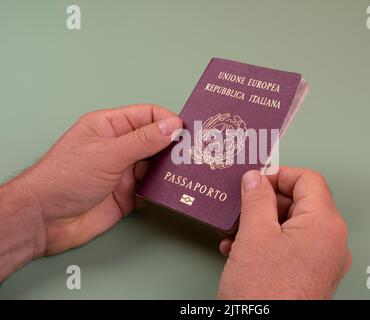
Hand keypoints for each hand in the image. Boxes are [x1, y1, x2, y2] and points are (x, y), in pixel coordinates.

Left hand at [14, 104, 181, 255]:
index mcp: (110, 127)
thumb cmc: (64, 178)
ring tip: (187, 171)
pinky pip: (152, 189)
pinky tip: (173, 190)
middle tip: (193, 152)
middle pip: (155, 141)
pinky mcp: (128, 195)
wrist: (45, 220)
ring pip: (156, 166)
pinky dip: (163, 190)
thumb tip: (172, 126)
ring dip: (170, 169)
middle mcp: (119, 148)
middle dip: (173, 146)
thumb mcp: (108, 154)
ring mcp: (124, 172)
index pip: (147, 116)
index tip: (185, 131)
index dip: (167, 121)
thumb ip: (143, 140)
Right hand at [218, 168, 350, 298]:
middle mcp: (331, 241)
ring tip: (236, 232)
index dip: (279, 175)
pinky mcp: (311, 275)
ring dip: (262, 223)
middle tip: (241, 205)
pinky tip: (241, 250)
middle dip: (266, 202)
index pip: (308, 180)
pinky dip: (267, 241)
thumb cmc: (266, 293)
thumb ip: (256, 198)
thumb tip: (256, 178)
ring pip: (292, 225)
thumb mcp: (255, 234)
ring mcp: (323, 260)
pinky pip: (292, 246)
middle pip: (300, 203)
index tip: (256, 179)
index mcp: (325, 224)